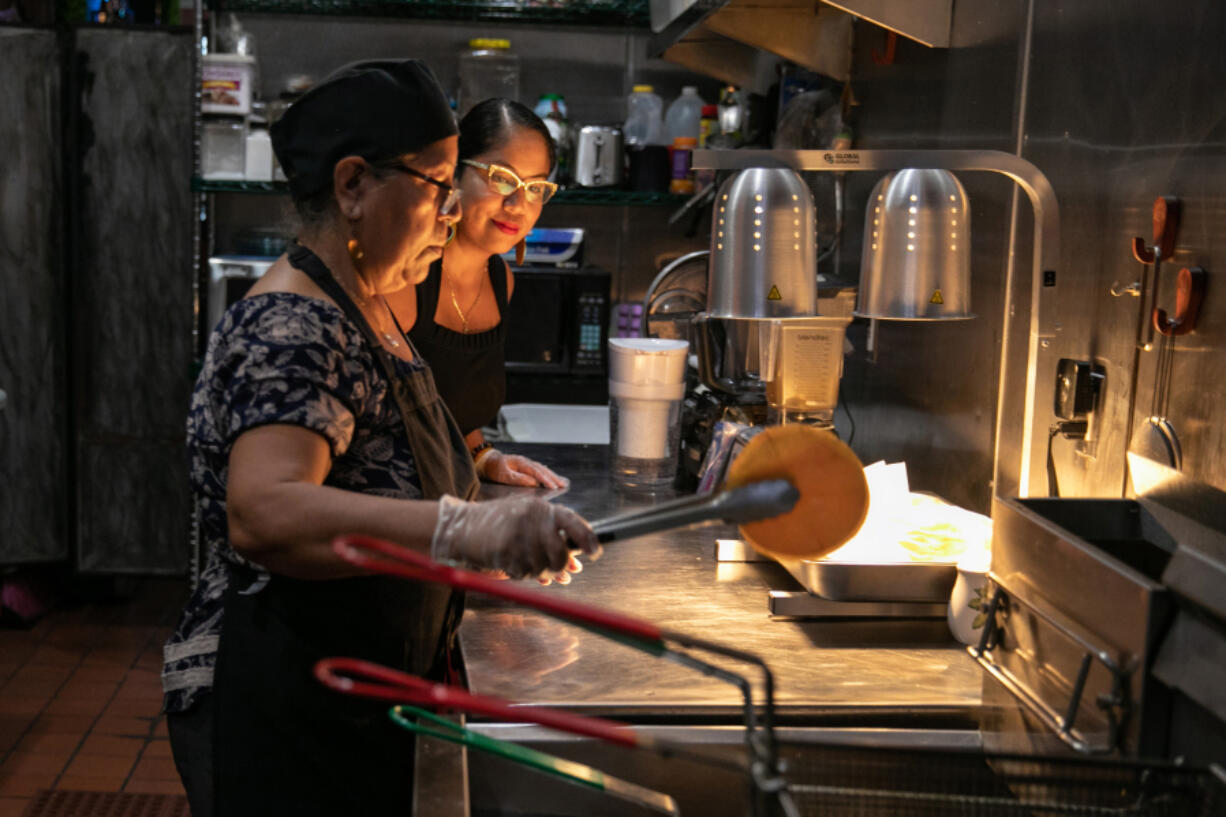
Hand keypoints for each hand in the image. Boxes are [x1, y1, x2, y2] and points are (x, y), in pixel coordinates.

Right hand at [430, 494, 600, 579]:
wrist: (463, 525)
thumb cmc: (499, 523)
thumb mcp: (528, 518)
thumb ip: (552, 534)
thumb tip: (577, 563)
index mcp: (542, 508)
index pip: (573, 522)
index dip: (588, 539)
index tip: (595, 552)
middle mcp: (533, 519)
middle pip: (560, 555)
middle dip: (558, 567)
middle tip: (552, 569)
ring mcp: (518, 534)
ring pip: (543, 568)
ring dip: (536, 571)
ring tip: (523, 559)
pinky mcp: (504, 550)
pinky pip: (523, 573)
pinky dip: (519, 573)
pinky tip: (509, 561)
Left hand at [476, 449, 568, 489]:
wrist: (487, 461)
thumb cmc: (494, 468)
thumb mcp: (503, 475)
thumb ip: (518, 479)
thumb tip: (533, 483)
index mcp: (521, 463)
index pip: (536, 472)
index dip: (546, 480)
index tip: (553, 487)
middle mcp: (526, 461)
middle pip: (543, 469)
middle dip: (553, 477)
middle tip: (563, 485)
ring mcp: (526, 463)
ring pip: (542, 469)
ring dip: (552, 475)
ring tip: (562, 482)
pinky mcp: (525, 466)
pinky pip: (539, 469)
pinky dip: (546, 473)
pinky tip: (551, 476)